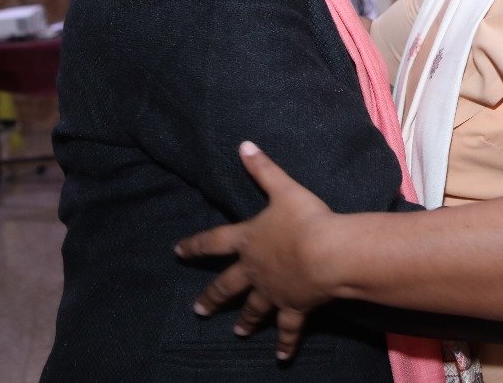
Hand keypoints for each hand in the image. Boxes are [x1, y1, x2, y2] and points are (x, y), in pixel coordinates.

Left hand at [175, 142, 337, 360]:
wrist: (326, 253)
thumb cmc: (304, 219)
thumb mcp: (283, 189)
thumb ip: (263, 168)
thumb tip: (244, 144)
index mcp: (248, 240)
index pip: (213, 242)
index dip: (195, 245)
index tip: (177, 252)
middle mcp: (254, 270)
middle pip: (228, 285)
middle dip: (213, 296)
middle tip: (199, 310)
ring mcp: (272, 291)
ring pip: (254, 309)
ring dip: (246, 320)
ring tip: (237, 332)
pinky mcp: (293, 307)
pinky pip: (287, 328)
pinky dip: (285, 343)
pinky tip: (281, 357)